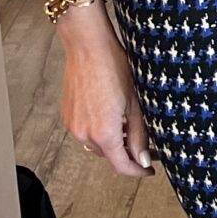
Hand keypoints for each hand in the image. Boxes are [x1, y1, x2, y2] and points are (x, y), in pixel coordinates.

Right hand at [59, 12, 151, 176]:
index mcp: (104, 133)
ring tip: (130, 127)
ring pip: (97, 145)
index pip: (122, 166)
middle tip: (147, 146)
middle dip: (128, 154)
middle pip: (110, 156)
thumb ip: (139, 135)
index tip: (148, 170)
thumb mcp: (135, 103)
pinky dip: (100, 131)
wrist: (88, 46)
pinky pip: (86, 132)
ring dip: (113, 142)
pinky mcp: (67, 116)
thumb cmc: (114, 68)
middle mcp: (85, 134)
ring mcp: (73, 126)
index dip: (138, 171)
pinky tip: (112, 116)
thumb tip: (142, 160)